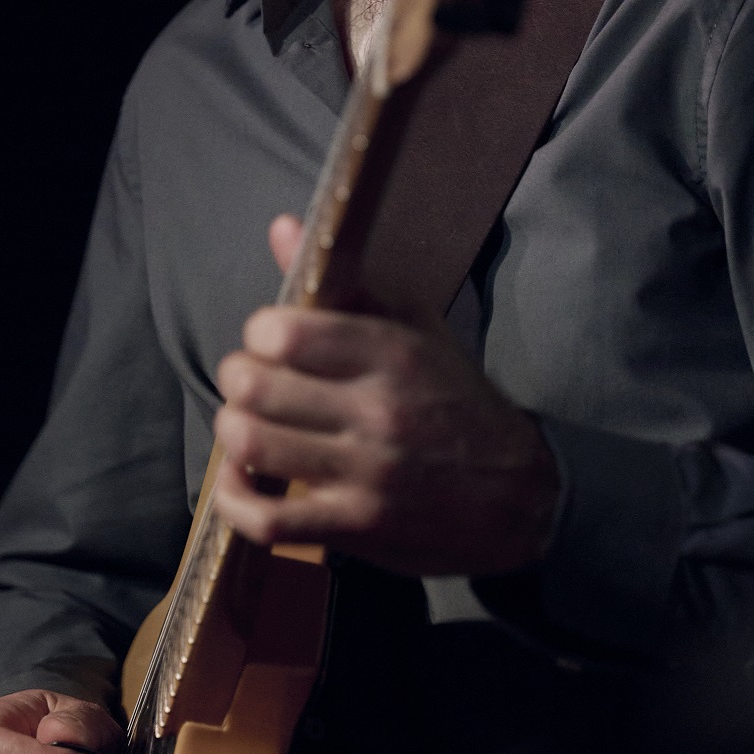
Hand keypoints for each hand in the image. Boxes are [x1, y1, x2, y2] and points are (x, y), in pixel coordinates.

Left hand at [213, 216, 560, 575]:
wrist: (519, 494)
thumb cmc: (455, 401)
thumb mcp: (413, 330)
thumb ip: (342, 281)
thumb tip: (281, 226)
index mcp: (392, 352)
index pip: (284, 331)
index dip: (260, 333)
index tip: (271, 343)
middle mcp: (379, 410)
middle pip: (255, 386)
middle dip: (238, 380)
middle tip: (252, 385)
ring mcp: (367, 473)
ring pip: (252, 446)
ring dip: (233, 434)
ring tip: (247, 427)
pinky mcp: (357, 527)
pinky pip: (268, 520)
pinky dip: (235, 500)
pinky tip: (241, 481)